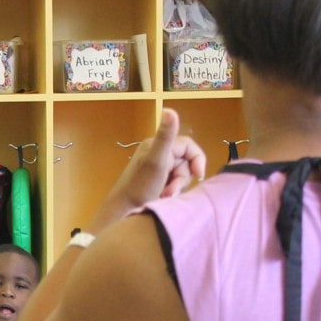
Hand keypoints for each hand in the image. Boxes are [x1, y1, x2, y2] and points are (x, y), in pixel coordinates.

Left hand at [92, 108, 205, 230]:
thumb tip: (169, 109)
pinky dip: (170, 191)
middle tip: (169, 190)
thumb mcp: (157, 161)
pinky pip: (173, 183)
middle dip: (182, 179)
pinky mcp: (155, 180)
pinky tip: (161, 197)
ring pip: (181, 175)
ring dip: (176, 187)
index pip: (189, 146)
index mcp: (158, 144)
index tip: (199, 175)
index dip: (198, 160)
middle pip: (186, 163)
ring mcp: (157, 167)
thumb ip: (165, 136)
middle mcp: (158, 153)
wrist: (122, 211)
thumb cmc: (140, 186)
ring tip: (163, 195)